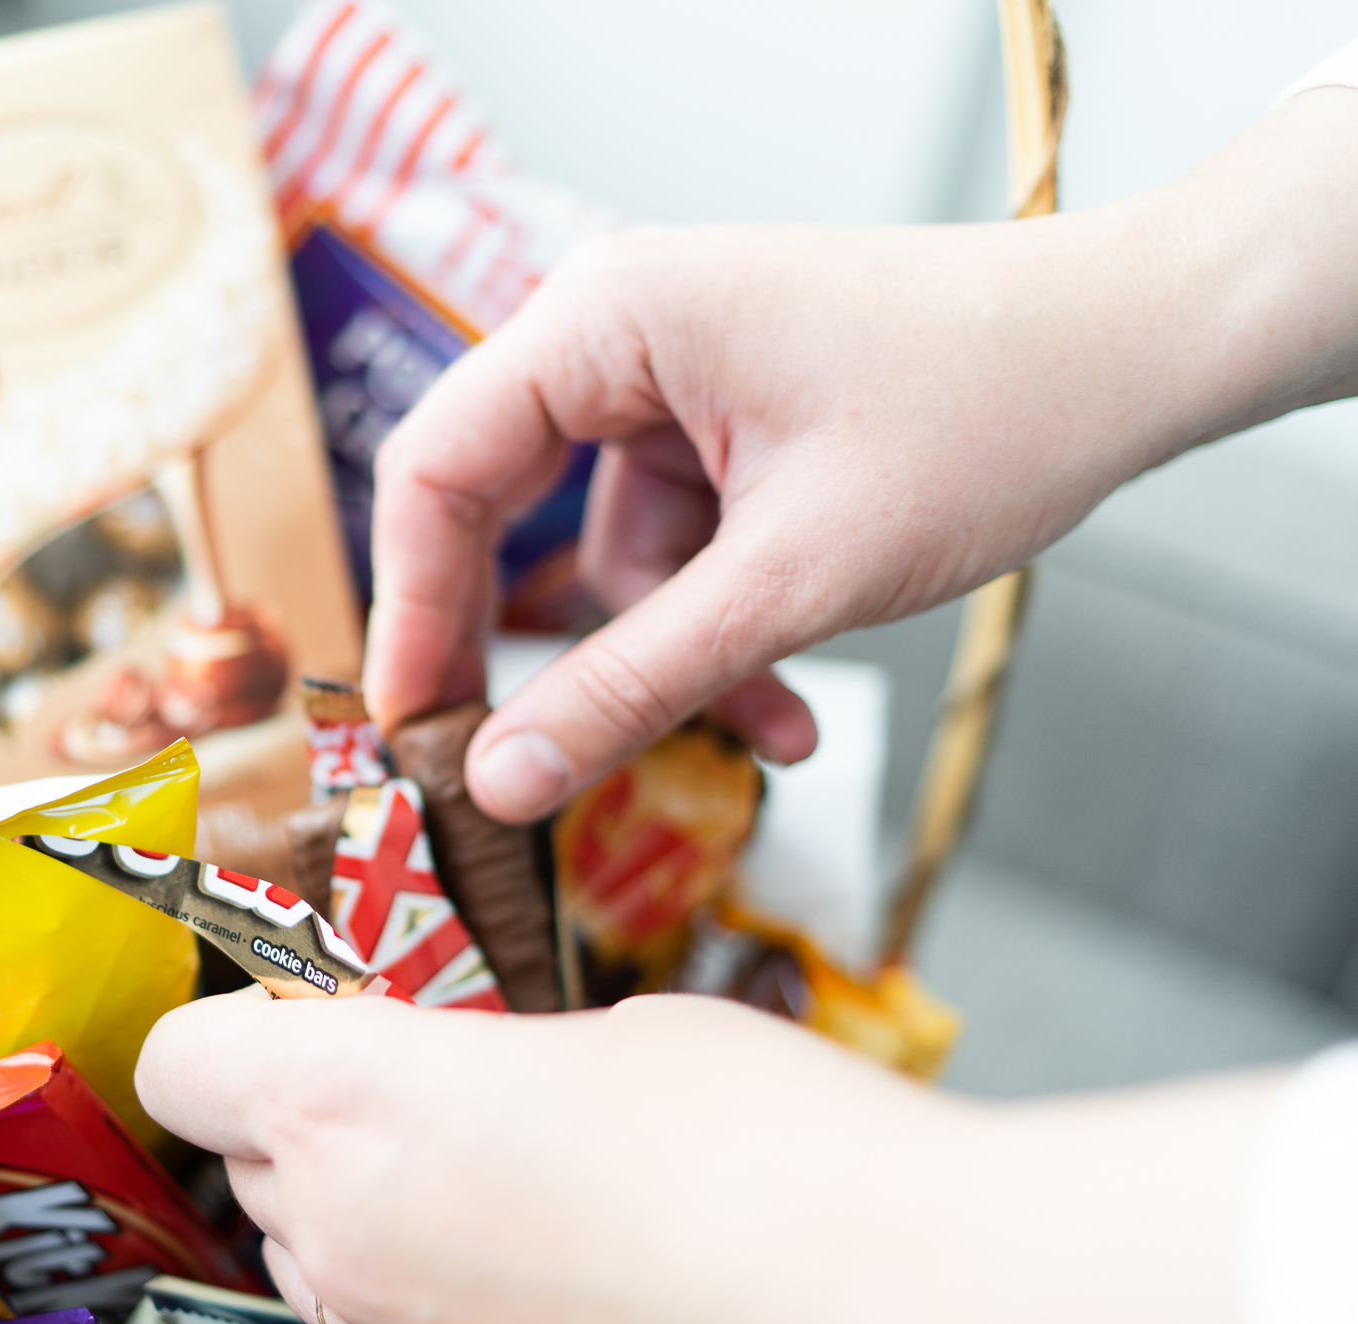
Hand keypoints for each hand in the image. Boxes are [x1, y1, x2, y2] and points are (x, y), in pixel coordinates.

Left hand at [136, 989, 1278, 1323]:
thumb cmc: (775, 1159)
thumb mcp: (622, 1033)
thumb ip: (500, 1055)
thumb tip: (490, 1079)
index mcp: (349, 1104)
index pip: (181, 1064)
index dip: (231, 1029)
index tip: (305, 1003)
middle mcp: (347, 1237)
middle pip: (250, 1161)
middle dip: (314, 1112)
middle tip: (430, 1071)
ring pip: (324, 1255)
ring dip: (375, 1203)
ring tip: (511, 1164)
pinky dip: (449, 1285)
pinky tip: (567, 1254)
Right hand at [362, 88, 1357, 822]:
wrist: (1136, 351)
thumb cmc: (985, 416)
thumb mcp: (791, 578)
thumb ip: (631, 683)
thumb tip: (495, 781)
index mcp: (603, 320)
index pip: (434, 471)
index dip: (408, 612)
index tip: (414, 734)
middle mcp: (614, 331)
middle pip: (498, 510)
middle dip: (539, 650)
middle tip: (515, 768)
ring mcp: (670, 375)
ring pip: (606, 551)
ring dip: (673, 654)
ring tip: (771, 723)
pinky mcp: (720, 421)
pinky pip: (677, 546)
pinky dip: (723, 624)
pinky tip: (792, 696)